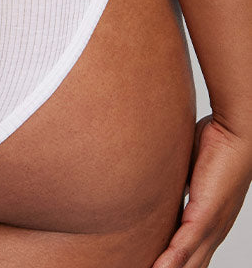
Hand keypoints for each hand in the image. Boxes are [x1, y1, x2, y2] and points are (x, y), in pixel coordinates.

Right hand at [152, 113, 251, 267]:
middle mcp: (212, 231)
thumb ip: (173, 181)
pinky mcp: (207, 216)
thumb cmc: (216, 144)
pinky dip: (170, 260)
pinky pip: (185, 245)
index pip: (189, 254)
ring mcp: (211, 226)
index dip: (173, 263)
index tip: (152, 264)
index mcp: (208, 222)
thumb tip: (153, 180)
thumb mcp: (186, 169)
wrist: (237, 133)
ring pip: (188, 263)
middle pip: (190, 265)